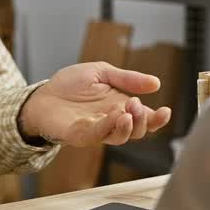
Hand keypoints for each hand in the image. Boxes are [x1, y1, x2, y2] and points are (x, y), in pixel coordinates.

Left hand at [19, 62, 171, 146]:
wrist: (43, 93)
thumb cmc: (70, 85)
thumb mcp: (102, 73)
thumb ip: (127, 79)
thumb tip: (156, 83)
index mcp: (121, 107)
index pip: (145, 118)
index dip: (157, 118)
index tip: (166, 111)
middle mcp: (112, 121)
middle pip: (137, 131)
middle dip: (143, 120)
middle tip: (135, 105)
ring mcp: (96, 130)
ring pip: (120, 137)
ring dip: (128, 127)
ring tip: (126, 113)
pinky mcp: (79, 135)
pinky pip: (97, 135)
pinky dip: (107, 127)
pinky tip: (112, 116)